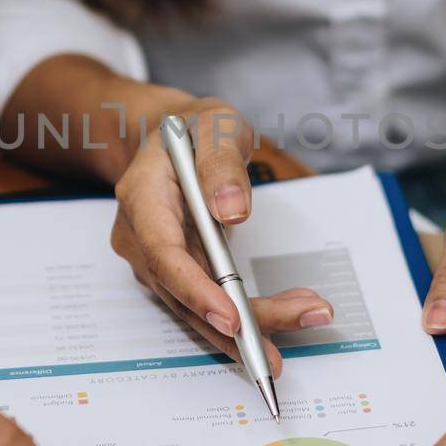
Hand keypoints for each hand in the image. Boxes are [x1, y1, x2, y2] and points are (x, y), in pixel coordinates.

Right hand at [110, 96, 332, 374]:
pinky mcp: (174, 272)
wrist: (173, 136)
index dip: (196, 291)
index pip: (163, 255)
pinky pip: (206, 301)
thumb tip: (232, 210)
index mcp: (142, 198)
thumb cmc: (195, 129)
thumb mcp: (215, 125)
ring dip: (252, 320)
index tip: (233, 319)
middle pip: (184, 292)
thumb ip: (222, 162)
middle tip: (301, 316)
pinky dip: (246, 312)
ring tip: (307, 313)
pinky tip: (286, 311)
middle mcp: (138, 237)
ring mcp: (153, 259)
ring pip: (197, 307)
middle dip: (241, 317)